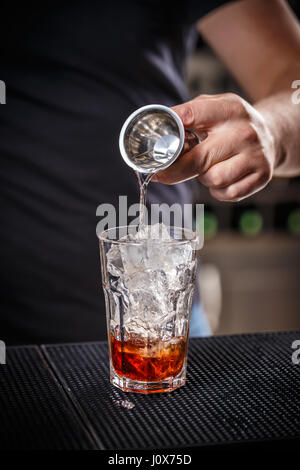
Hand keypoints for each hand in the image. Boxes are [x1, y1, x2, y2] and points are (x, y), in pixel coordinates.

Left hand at [152, 93, 275, 201]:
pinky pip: (228, 193)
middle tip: (162, 174)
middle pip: (199, 159)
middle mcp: (244, 131)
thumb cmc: (233, 124)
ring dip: (204, 178)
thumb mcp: (215, 106)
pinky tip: (223, 179)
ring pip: (213, 179)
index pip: (192, 116)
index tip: (155, 146)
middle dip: (175, 170)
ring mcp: (255, 154)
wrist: (272, 135)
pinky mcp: (262, 175)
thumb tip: (159, 133)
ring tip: (209, 168)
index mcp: (229, 109)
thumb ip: (189, 114)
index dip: (170, 132)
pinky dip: (220, 191)